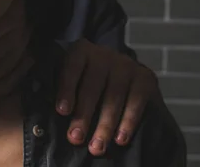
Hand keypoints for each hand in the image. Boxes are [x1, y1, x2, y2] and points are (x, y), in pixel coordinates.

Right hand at [0, 0, 32, 124]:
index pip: (7, 15)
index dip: (15, 3)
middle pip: (16, 34)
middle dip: (21, 19)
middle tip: (20, 10)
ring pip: (16, 56)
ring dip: (23, 40)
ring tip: (24, 28)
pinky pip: (11, 80)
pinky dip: (21, 65)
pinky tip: (24, 55)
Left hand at [55, 39, 158, 155]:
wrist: (122, 75)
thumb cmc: (87, 82)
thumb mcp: (72, 79)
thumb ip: (63, 90)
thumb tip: (54, 116)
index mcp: (81, 51)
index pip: (72, 67)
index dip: (66, 89)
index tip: (62, 111)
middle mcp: (104, 53)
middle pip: (92, 86)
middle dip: (83, 115)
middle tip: (75, 138)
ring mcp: (126, 64)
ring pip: (114, 96)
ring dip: (105, 125)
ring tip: (96, 147)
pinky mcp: (145, 77)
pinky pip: (136, 101)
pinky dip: (128, 122)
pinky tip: (120, 139)